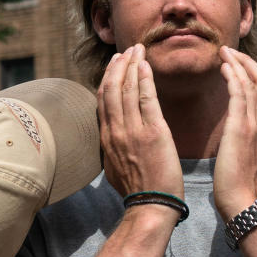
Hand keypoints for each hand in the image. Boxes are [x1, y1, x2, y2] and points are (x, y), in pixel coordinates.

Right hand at [97, 44, 182, 198]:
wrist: (150, 206)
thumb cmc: (139, 192)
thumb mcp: (116, 168)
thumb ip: (113, 149)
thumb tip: (113, 140)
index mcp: (107, 139)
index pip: (103, 101)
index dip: (108, 78)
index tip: (114, 65)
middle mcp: (116, 131)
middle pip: (111, 89)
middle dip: (118, 65)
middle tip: (126, 50)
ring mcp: (132, 130)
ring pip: (126, 89)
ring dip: (131, 65)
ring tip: (137, 50)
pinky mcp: (153, 132)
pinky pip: (146, 98)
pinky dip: (145, 78)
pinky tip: (146, 65)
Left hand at [213, 46, 256, 218]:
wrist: (243, 204)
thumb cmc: (244, 187)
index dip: (253, 75)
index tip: (239, 64)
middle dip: (247, 63)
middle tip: (229, 51)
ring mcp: (253, 125)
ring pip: (252, 83)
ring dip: (238, 64)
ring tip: (224, 51)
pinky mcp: (241, 128)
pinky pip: (239, 94)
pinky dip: (233, 76)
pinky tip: (223, 67)